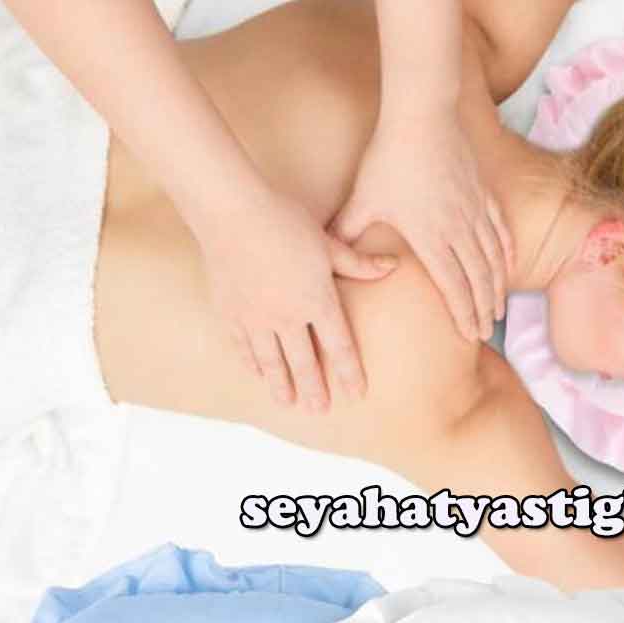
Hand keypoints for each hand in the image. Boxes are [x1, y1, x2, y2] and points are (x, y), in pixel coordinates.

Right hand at [198, 188, 396, 411]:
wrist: (230, 211)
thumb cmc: (284, 220)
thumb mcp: (328, 243)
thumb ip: (359, 263)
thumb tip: (393, 266)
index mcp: (317, 299)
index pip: (339, 345)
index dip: (349, 371)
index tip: (357, 392)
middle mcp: (288, 315)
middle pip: (305, 361)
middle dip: (314, 389)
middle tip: (320, 411)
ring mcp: (257, 317)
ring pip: (273, 361)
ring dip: (282, 385)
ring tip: (288, 403)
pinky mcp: (230, 312)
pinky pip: (244, 346)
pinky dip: (253, 363)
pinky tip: (258, 374)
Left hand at [331, 107, 513, 342]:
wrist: (422, 115)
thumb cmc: (389, 158)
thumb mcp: (363, 198)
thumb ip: (347, 231)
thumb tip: (327, 253)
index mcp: (430, 237)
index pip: (453, 286)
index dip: (463, 313)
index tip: (470, 335)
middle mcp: (459, 230)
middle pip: (477, 278)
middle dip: (482, 309)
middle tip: (485, 331)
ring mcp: (475, 212)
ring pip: (493, 259)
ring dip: (496, 287)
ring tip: (498, 309)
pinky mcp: (483, 194)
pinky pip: (501, 229)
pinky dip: (506, 251)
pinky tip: (508, 266)